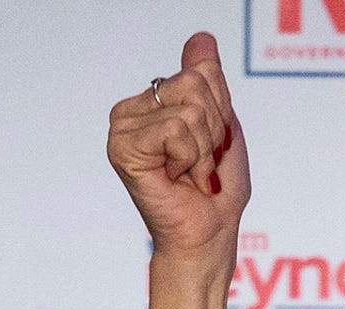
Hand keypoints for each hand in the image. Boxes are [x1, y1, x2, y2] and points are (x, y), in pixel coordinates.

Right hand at [105, 32, 245, 263]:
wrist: (208, 234)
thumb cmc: (215, 189)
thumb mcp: (222, 124)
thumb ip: (209, 79)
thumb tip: (200, 39)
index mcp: (153, 100)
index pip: (203, 72)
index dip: (221, 111)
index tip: (209, 145)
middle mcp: (132, 110)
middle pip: (195, 84)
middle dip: (213, 129)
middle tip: (200, 162)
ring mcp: (123, 128)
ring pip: (189, 109)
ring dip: (202, 150)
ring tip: (189, 173)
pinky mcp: (122, 148)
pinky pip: (176, 130)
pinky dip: (189, 158)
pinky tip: (176, 178)